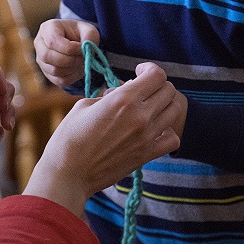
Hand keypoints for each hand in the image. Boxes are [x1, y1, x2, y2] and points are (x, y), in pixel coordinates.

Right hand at [24, 62, 181, 216]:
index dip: (150, 69)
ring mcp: (146, 136)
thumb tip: (120, 91)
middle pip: (169, 90)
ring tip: (151, 107)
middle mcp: (140, 115)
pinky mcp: (147, 155)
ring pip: (174, 111)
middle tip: (144, 89)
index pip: (156, 75)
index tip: (140, 72)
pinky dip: (169, 132)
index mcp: (123, 99)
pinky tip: (156, 130)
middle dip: (158, 85)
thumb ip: (108, 94)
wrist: (68, 173)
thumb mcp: (84, 105)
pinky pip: (173, 139)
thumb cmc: (69, 138)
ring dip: (165, 105)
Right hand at [34, 19, 99, 86]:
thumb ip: (90, 36)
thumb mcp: (88, 30)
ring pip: (54, 70)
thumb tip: (86, 48)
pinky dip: (72, 76)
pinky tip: (77, 68)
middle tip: (83, 58)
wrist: (76, 43)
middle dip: (70, 60)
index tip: (83, 49)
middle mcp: (39, 44)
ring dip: (72, 68)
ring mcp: (41, 60)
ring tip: (81, 61)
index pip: (53, 41)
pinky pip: (59, 80)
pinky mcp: (47, 73)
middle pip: (47, 56)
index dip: (70, 48)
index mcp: (47, 28)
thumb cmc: (81, 34)